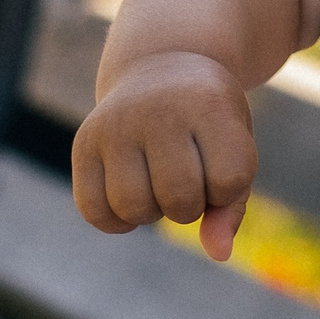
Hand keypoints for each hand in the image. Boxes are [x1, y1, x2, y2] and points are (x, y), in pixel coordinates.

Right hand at [71, 51, 255, 260]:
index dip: (229, 189)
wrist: (163, 64)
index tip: (222, 166)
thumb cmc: (209, 117)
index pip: (229, 178)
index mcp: (208, 105)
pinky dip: (118, 221)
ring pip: (134, 207)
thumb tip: (219, 254)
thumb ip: (233, 201)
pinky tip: (133, 197)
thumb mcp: (236, 143)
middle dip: (191, 206)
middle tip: (190, 181)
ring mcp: (115, 126)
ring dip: (154, 213)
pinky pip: (94, 211)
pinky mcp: (84, 144)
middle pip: (180, 198)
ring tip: (160, 186)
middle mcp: (159, 111)